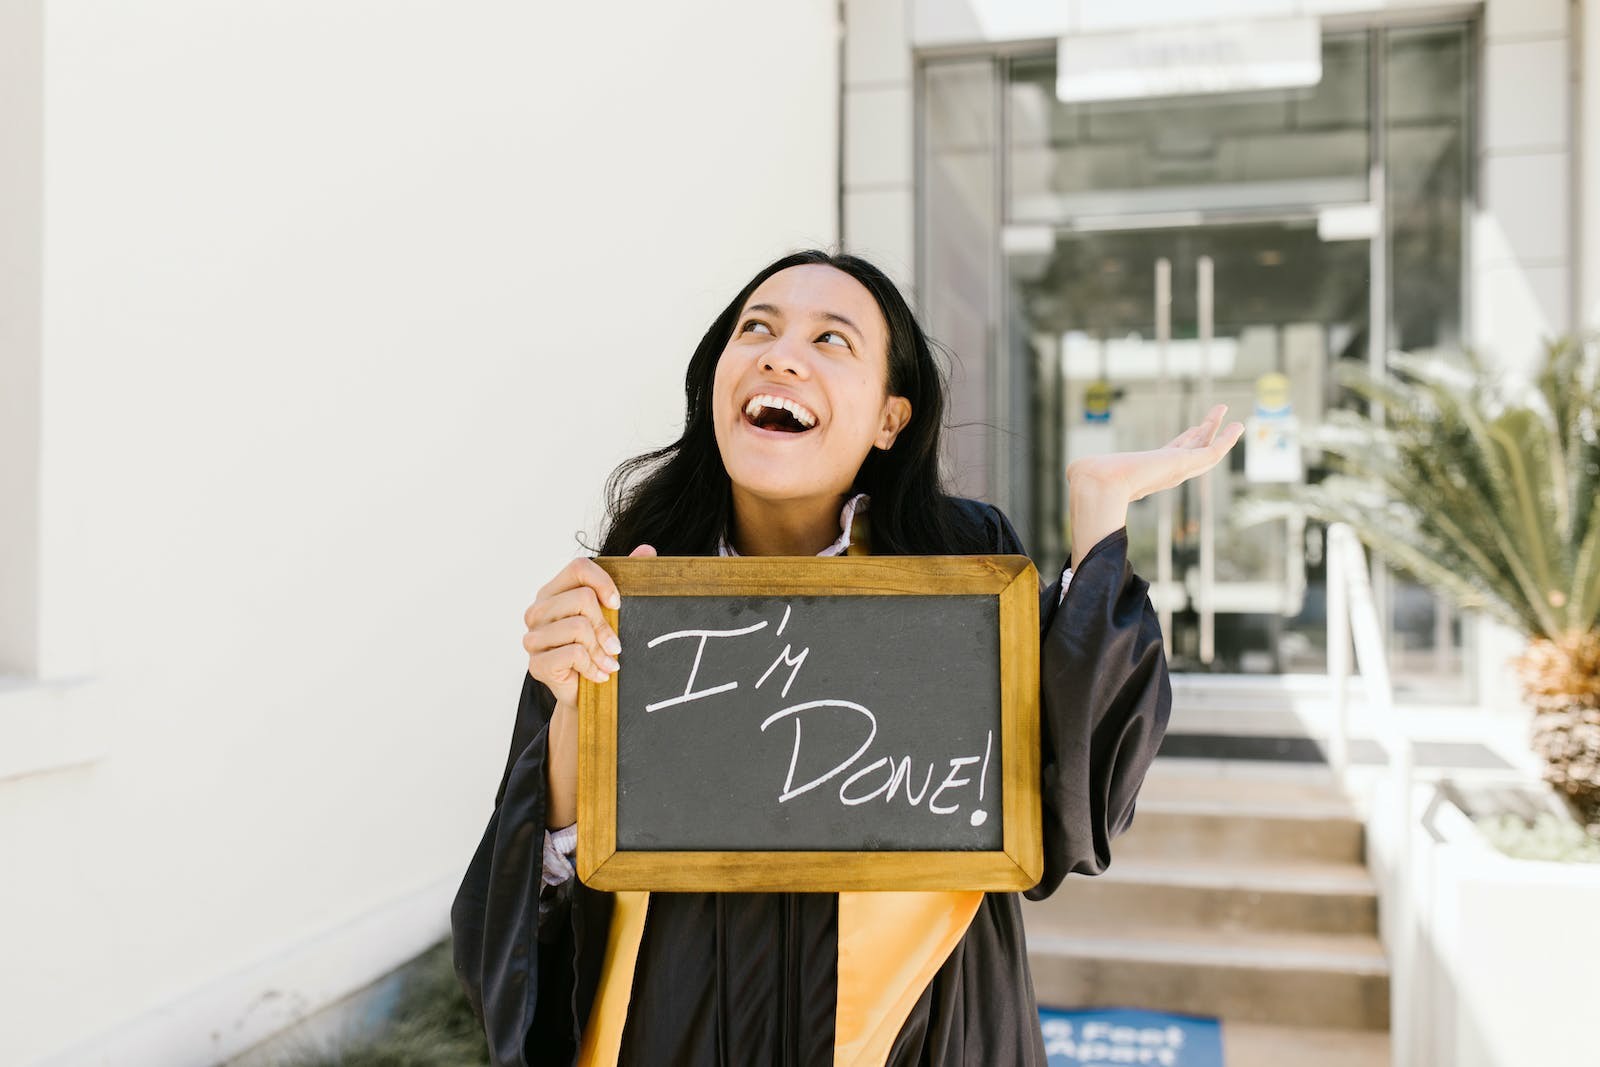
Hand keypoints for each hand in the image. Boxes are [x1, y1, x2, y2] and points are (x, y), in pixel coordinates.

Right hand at [532, 543, 654, 828]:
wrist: (589, 694)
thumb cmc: (601, 648)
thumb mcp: (616, 613)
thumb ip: (626, 579)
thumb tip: (646, 550)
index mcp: (555, 591)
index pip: (578, 566)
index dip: (603, 581)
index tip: (619, 603)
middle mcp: (538, 610)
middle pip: (581, 598)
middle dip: (607, 625)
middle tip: (617, 646)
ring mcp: (533, 637)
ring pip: (578, 627)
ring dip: (600, 649)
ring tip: (608, 662)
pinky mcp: (535, 664)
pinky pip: (572, 654)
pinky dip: (592, 666)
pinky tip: (598, 673)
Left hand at [1066, 403, 1243, 502]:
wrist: (1099, 484)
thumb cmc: (1091, 478)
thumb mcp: (1090, 470)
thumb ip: (1084, 470)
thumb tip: (1072, 472)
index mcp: (1149, 471)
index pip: (1172, 454)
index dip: (1184, 441)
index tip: (1194, 430)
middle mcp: (1166, 472)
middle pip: (1193, 449)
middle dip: (1205, 432)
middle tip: (1217, 415)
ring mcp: (1177, 470)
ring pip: (1206, 450)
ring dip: (1219, 432)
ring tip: (1229, 414)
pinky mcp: (1185, 465)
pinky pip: (1213, 451)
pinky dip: (1227, 440)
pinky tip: (1237, 426)